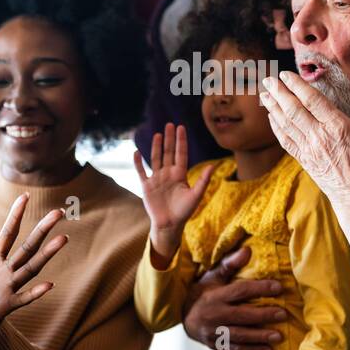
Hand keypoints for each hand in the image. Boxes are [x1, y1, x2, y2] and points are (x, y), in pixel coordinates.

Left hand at [0, 195, 67, 343]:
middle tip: (58, 213)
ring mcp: (10, 286)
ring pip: (31, 267)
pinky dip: (36, 292)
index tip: (25, 196)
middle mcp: (7, 269)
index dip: (16, 215)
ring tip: (62, 239)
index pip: (9, 232)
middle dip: (43, 229)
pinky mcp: (8, 304)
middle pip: (28, 246)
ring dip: (47, 254)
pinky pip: (24, 298)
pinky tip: (49, 284)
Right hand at [133, 123, 214, 264]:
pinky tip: (136, 152)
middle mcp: (168, 174)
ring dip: (156, 147)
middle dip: (169, 139)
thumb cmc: (184, 212)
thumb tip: (213, 166)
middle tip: (169, 124)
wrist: (169, 225)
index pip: (181, 153)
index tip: (181, 127)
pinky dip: (138, 163)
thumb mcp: (195, 195)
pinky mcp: (146, 186)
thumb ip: (203, 180)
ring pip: (156, 159)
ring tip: (158, 134)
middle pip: (168, 152)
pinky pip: (141, 172)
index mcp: (180, 174)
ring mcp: (157, 179)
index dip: (181, 141)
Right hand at [181, 245, 286, 349]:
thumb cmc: (202, 293)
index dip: (260, 288)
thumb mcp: (213, 276)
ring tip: (278, 336)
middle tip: (283, 314)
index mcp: (215, 296)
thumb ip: (230, 264)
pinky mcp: (216, 345)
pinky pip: (235, 349)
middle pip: (242, 315)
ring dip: (260, 337)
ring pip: (240, 335)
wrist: (183, 317)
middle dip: (264, 315)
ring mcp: (214, 332)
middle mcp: (214, 315)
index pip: (240, 291)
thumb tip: (248, 250)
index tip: (278, 287)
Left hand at [260, 70, 349, 253]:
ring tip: (264, 94)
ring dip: (274, 108)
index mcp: (338, 127)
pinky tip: (272, 118)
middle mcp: (320, 137)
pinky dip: (276, 128)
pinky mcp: (305, 161)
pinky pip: (286, 141)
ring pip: (286, 125)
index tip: (285, 74)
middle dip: (279, 93)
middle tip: (268, 79)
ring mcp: (310, 150)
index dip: (297, 86)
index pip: (313, 101)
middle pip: (294, 110)